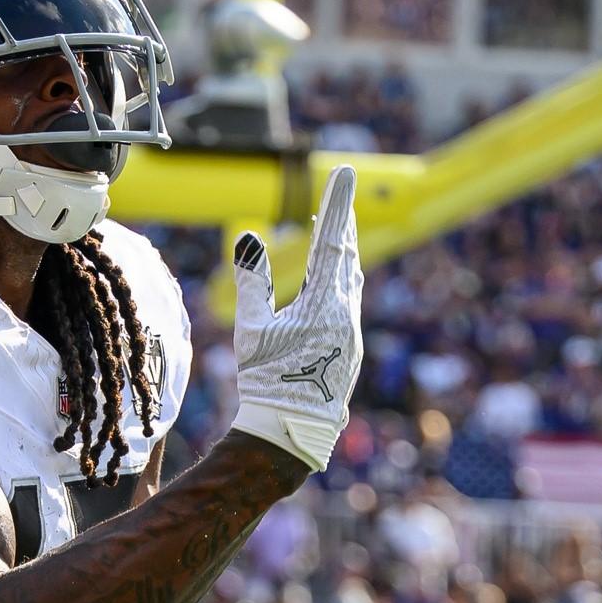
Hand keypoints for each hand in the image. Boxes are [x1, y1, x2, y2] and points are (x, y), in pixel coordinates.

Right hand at [229, 165, 364, 470]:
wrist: (292, 430)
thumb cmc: (267, 380)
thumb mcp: (252, 329)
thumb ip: (253, 281)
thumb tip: (249, 237)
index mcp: (322, 304)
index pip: (330, 240)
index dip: (336, 203)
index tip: (344, 172)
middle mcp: (345, 314)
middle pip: (347, 256)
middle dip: (342, 223)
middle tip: (343, 193)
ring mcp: (352, 333)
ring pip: (351, 280)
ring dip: (343, 251)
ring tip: (337, 230)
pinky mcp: (350, 348)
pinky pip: (349, 301)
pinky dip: (342, 280)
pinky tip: (336, 280)